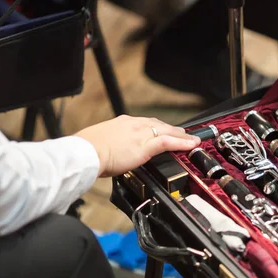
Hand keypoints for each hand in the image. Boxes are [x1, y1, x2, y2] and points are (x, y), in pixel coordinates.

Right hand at [75, 115, 200, 176]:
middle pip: (159, 125)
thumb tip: (111, 154)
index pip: (145, 123)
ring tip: (192, 140)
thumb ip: (110, 147)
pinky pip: (168, 142)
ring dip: (181, 136)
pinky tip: (191, 145)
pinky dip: (182, 143)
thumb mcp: (100, 144)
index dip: (157, 128)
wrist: (85, 152)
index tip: (163, 131)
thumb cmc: (87, 151)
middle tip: (183, 134)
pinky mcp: (144, 145)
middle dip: (173, 130)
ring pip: (167, 132)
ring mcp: (140, 134)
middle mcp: (133, 125)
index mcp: (122, 123)